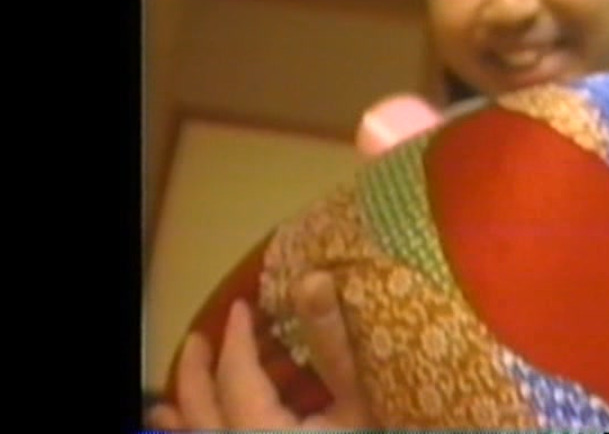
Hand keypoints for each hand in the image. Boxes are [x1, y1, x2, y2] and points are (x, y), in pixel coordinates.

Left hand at [147, 272, 374, 429]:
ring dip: (180, 421)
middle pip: (201, 410)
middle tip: (198, 339)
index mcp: (261, 432)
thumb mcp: (360, 400)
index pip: (236, 374)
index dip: (237, 337)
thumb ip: (333, 341)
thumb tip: (311, 279)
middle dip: (195, 372)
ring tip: (161, 404)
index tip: (242, 307)